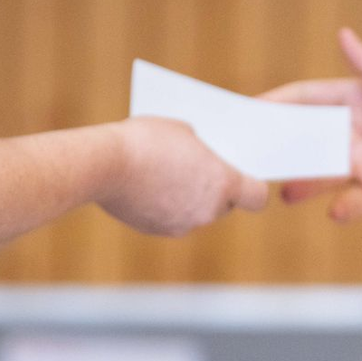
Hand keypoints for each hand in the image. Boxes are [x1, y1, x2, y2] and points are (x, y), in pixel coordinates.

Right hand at [100, 117, 267, 235]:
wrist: (104, 165)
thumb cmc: (147, 140)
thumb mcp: (184, 130)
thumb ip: (203, 150)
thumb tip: (203, 158)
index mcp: (222, 184)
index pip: (257, 197)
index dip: (252, 187)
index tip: (244, 177)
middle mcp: (208, 212)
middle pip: (225, 206)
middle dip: (216, 190)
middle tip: (202, 170)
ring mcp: (183, 225)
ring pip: (197, 213)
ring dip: (189, 198)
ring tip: (168, 173)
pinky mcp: (158, 230)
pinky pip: (171, 218)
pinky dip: (165, 206)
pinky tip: (148, 185)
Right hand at [263, 29, 361, 220]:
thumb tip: (343, 36)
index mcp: (358, 98)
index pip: (307, 98)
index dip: (276, 102)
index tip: (245, 109)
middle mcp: (354, 132)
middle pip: (303, 137)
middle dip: (275, 143)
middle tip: (244, 153)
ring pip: (318, 173)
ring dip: (297, 180)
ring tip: (275, 188)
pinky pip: (351, 203)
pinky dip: (341, 208)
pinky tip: (333, 210)